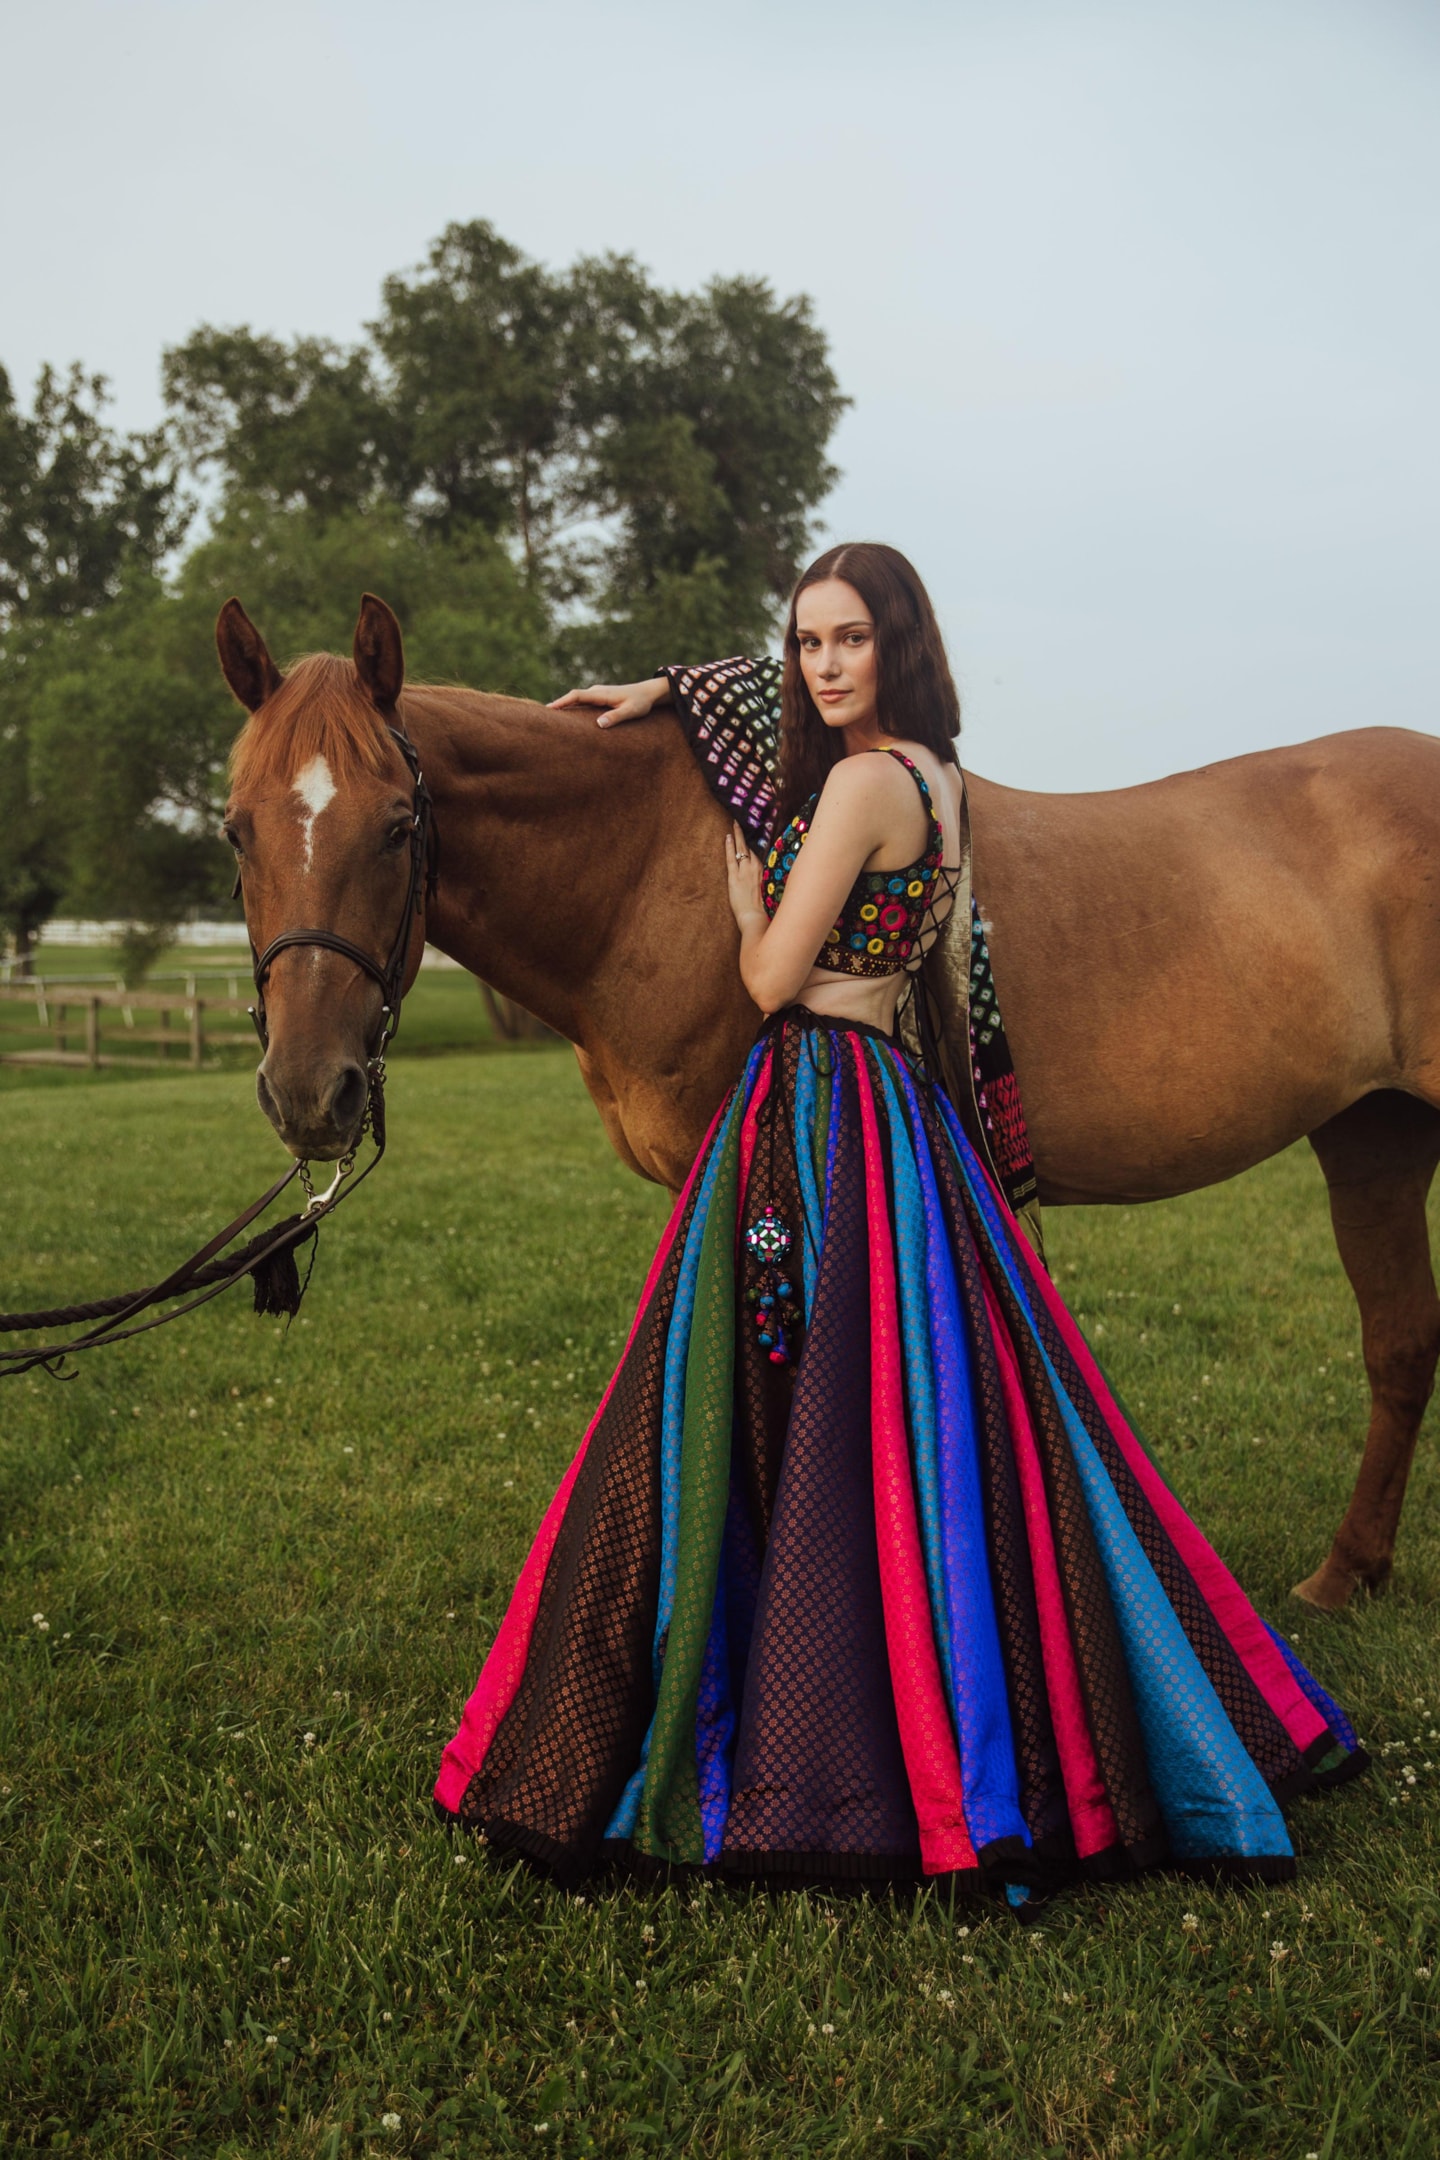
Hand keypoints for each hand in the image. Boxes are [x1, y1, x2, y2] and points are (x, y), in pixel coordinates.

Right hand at [548, 677, 669, 728]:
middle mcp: (597, 691)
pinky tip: (567, 715)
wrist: (648, 692)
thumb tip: (599, 724)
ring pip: (577, 699)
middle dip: (558, 704)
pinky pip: (582, 701)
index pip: (577, 696)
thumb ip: (616, 717)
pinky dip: (572, 706)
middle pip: (573, 697)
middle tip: (542, 715)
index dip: (562, 702)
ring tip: (550, 717)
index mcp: (601, 694)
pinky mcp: (600, 697)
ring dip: (564, 705)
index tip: (549, 709)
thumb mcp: (631, 711)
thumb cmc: (641, 703)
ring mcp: (598, 693)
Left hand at [725, 821, 765, 930]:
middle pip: (753, 846)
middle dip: (750, 833)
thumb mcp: (773, 891)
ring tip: (735, 823)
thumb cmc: (765, 910)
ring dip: (738, 835)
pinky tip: (727, 837)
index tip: (766, 826)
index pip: (764, 851)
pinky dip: (729, 847)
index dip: (764, 839)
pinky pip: (731, 858)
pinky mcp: (734, 877)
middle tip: (749, 820)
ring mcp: (745, 871)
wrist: (756, 918)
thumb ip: (773, 880)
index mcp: (767, 871)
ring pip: (741, 849)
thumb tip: (774, 875)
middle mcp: (757, 868)